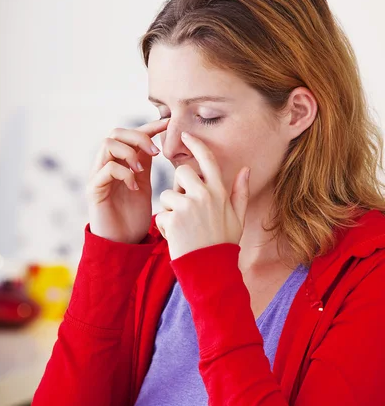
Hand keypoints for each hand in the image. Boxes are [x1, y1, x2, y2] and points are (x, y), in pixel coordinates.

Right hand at [86, 118, 168, 242]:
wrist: (123, 244)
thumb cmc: (133, 216)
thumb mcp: (144, 184)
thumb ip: (145, 163)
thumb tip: (156, 140)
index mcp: (119, 162)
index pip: (130, 134)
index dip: (149, 126)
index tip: (167, 123)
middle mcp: (105, 165)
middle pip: (115, 132)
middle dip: (137, 136)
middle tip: (155, 152)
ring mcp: (97, 176)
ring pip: (108, 144)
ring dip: (129, 153)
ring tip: (141, 170)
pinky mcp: (94, 189)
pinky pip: (107, 168)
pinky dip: (124, 173)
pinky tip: (134, 187)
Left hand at [155, 131, 250, 259]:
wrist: (211, 270)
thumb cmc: (224, 243)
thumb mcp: (237, 217)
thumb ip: (240, 192)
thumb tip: (245, 169)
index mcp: (219, 192)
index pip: (207, 160)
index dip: (196, 144)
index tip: (185, 135)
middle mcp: (203, 195)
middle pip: (181, 172)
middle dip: (178, 186)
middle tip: (185, 207)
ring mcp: (187, 206)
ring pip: (167, 195)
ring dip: (170, 210)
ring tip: (183, 228)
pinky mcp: (173, 219)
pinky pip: (161, 215)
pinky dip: (165, 227)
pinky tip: (177, 238)